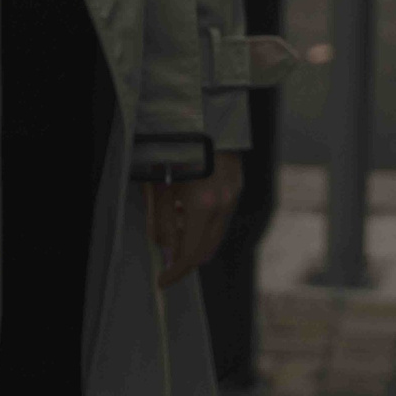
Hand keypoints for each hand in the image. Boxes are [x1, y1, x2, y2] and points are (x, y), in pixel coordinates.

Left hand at [144, 151, 242, 288]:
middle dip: (186, 258)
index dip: (176, 272)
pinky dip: (206, 221)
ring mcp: (233, 192)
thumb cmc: (171, 149)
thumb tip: (167, 251)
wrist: (200, 114)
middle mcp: (223, 203)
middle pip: (207, 249)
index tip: (163, 281)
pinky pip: (223, 214)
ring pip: (216, 232)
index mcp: (202, 206)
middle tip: (167, 260)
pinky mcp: (237, 182)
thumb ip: (162, 222)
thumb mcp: (158, 187)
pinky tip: (187, 208)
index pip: (190, 254)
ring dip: (196, 239)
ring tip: (173, 225)